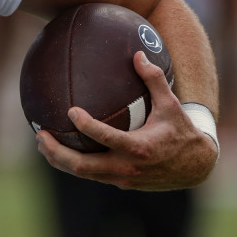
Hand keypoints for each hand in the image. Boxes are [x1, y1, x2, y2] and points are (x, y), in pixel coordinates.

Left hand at [37, 51, 217, 189]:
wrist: (197, 167)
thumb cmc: (181, 131)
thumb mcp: (171, 104)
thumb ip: (154, 79)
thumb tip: (137, 54)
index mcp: (139, 147)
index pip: (105, 137)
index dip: (85, 125)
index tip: (70, 110)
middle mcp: (127, 167)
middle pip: (81, 165)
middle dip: (56, 151)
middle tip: (39, 134)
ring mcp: (122, 178)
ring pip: (82, 173)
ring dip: (58, 159)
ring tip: (41, 142)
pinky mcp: (120, 183)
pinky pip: (91, 175)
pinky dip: (72, 164)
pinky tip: (58, 149)